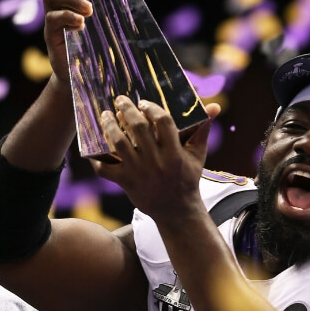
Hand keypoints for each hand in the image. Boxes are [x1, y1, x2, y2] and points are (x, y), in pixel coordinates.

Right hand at [40, 0, 92, 83]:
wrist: (76, 75)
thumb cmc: (88, 44)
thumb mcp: (94, 20)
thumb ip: (97, 4)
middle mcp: (51, 7)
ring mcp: (49, 20)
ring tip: (89, 10)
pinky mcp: (50, 36)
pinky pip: (53, 19)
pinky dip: (68, 17)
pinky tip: (80, 24)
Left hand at [89, 96, 220, 220]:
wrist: (176, 210)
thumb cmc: (187, 178)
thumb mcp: (198, 155)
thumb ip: (202, 130)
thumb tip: (216, 107)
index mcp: (174, 153)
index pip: (163, 122)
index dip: (152, 108)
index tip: (143, 102)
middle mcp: (156, 161)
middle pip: (138, 129)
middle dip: (127, 110)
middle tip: (120, 100)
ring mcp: (138, 172)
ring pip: (119, 144)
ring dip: (110, 127)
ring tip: (105, 116)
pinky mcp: (126, 182)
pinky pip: (106, 169)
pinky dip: (97, 159)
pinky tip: (94, 147)